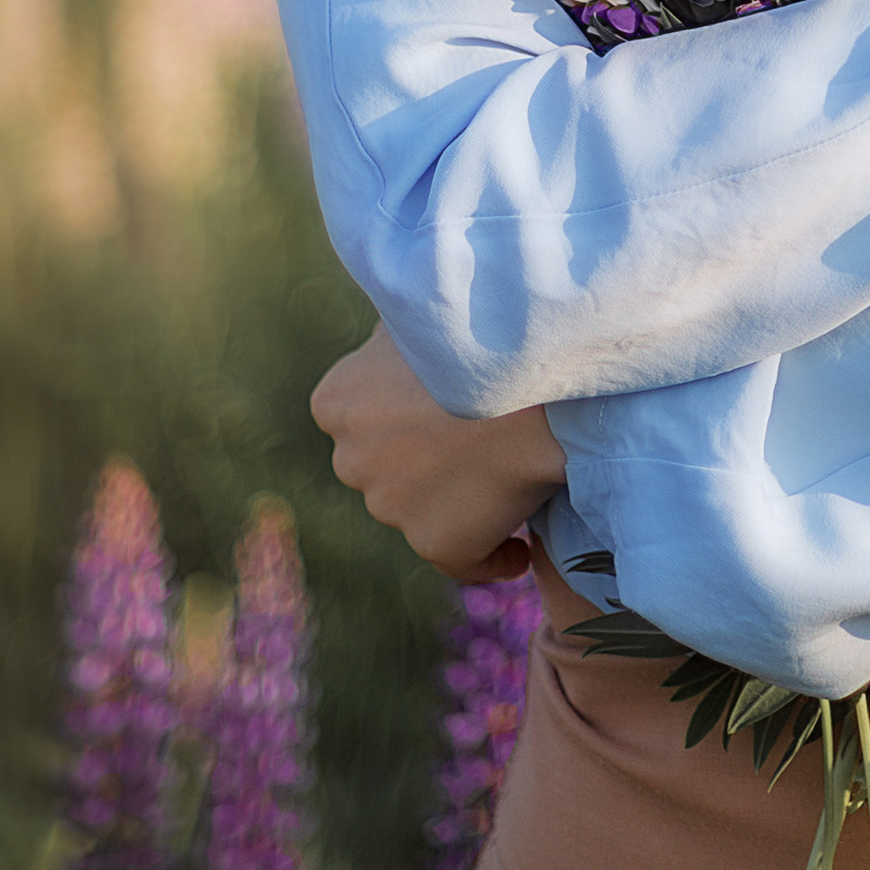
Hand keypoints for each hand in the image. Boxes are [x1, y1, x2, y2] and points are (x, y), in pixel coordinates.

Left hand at [310, 326, 565, 581]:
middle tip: (479, 435)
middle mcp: (350, 459)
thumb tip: (397, 330)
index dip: (403, 408)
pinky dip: (493, 554)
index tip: (441, 402)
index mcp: (336, 401)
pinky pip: (467, 559)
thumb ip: (396, 332)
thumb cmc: (482, 331)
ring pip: (421, 508)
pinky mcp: (436, 543)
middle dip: (421, 455)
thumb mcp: (418, 310)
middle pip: (386, 463)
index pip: (360, 415)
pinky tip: (518, 550)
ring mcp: (390, 507)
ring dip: (455, 498)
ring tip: (507, 478)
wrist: (533, 375)